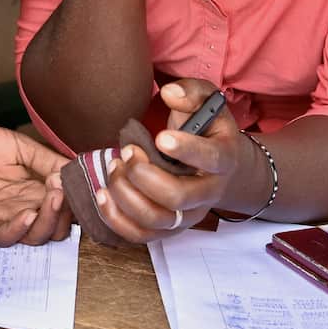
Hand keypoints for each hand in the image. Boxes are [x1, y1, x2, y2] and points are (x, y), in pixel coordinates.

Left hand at [0, 124, 71, 246]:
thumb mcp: (20, 147)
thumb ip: (46, 159)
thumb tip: (77, 169)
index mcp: (36, 191)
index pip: (66, 206)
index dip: (76, 199)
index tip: (82, 183)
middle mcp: (24, 208)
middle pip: (57, 226)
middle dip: (66, 212)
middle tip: (65, 191)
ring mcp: (4, 219)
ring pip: (36, 236)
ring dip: (50, 221)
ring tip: (53, 198)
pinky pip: (5, 237)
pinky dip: (20, 229)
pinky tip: (29, 214)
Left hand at [92, 79, 248, 243]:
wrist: (221, 167)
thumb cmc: (208, 130)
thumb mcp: (208, 102)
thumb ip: (192, 92)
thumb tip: (170, 94)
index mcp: (224, 157)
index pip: (211, 159)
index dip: (186, 150)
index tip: (160, 137)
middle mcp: (209, 192)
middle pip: (178, 197)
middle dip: (144, 175)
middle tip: (127, 152)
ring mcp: (190, 215)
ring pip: (157, 220)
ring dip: (127, 195)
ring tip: (114, 167)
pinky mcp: (170, 228)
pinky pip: (142, 236)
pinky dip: (116, 219)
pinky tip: (103, 194)